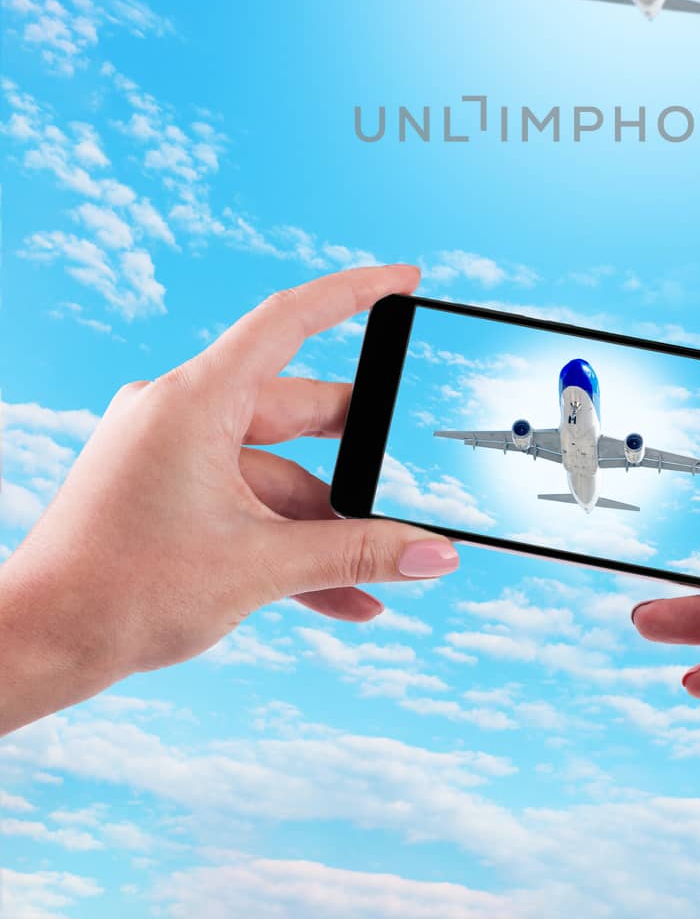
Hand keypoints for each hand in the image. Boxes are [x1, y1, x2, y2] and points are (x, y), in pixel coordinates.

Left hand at [0, 265, 459, 735]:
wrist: (35, 645)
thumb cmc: (118, 593)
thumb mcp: (258, 567)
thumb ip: (356, 554)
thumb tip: (436, 554)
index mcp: (197, 400)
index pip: (289, 319)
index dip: (355, 293)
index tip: (405, 279)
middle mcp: (181, 412)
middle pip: (294, 410)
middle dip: (355, 456)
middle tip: (409, 474)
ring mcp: (169, 452)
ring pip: (275, 470)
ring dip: (325, 523)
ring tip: (378, 575)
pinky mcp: (163, 491)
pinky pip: (244, 499)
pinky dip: (287, 537)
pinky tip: (340, 592)